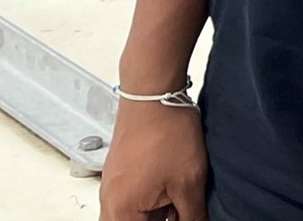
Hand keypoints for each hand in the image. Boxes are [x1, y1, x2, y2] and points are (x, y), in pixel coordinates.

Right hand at [98, 100, 209, 220]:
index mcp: (121, 211)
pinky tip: (174, 188)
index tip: (184, 218)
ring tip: (180, 199)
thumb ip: (192, 215)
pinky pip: (133, 198)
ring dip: (156, 214)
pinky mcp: (121, 172)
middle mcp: (110, 201)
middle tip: (182, 213)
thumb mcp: (189, 181)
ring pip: (134, 214)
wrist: (154, 94)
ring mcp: (113, 186)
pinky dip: (152, 201)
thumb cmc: (166, 131)